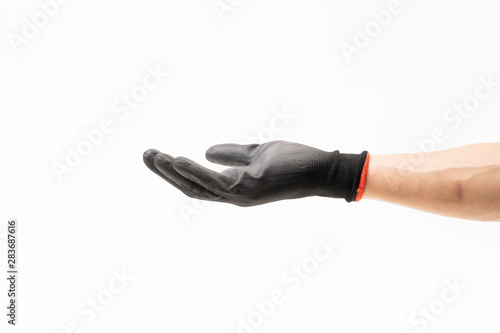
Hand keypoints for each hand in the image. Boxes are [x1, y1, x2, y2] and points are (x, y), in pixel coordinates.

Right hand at [143, 140, 367, 205]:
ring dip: (172, 172)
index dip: (176, 174)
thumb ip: (232, 154)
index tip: (158, 157)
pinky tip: (177, 159)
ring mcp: (240, 195)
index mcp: (234, 188)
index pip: (198, 184)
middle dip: (166, 174)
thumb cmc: (293, 162)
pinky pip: (215, 181)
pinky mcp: (249, 188)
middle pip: (191, 188)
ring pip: (198, 187)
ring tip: (152, 155)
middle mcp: (233, 196)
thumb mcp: (256, 154)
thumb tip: (205, 151)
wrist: (321, 169)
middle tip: (145, 155)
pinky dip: (194, 171)